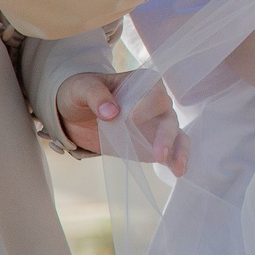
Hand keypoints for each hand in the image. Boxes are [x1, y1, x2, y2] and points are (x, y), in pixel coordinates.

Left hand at [51, 71, 188, 172]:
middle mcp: (155, 102)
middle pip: (168, 116)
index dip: (146, 106)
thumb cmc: (81, 93)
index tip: (130, 118)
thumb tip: (111, 113)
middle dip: (166, 135)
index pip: (154, 92)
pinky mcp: (152, 143)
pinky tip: (179, 172)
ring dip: (179, 150)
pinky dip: (176, 160)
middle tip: (159, 153)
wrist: (75, 114)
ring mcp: (156, 124)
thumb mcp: (82, 88)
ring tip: (179, 167)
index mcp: (142, 83)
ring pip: (176, 134)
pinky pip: (170, 151)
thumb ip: (96, 96)